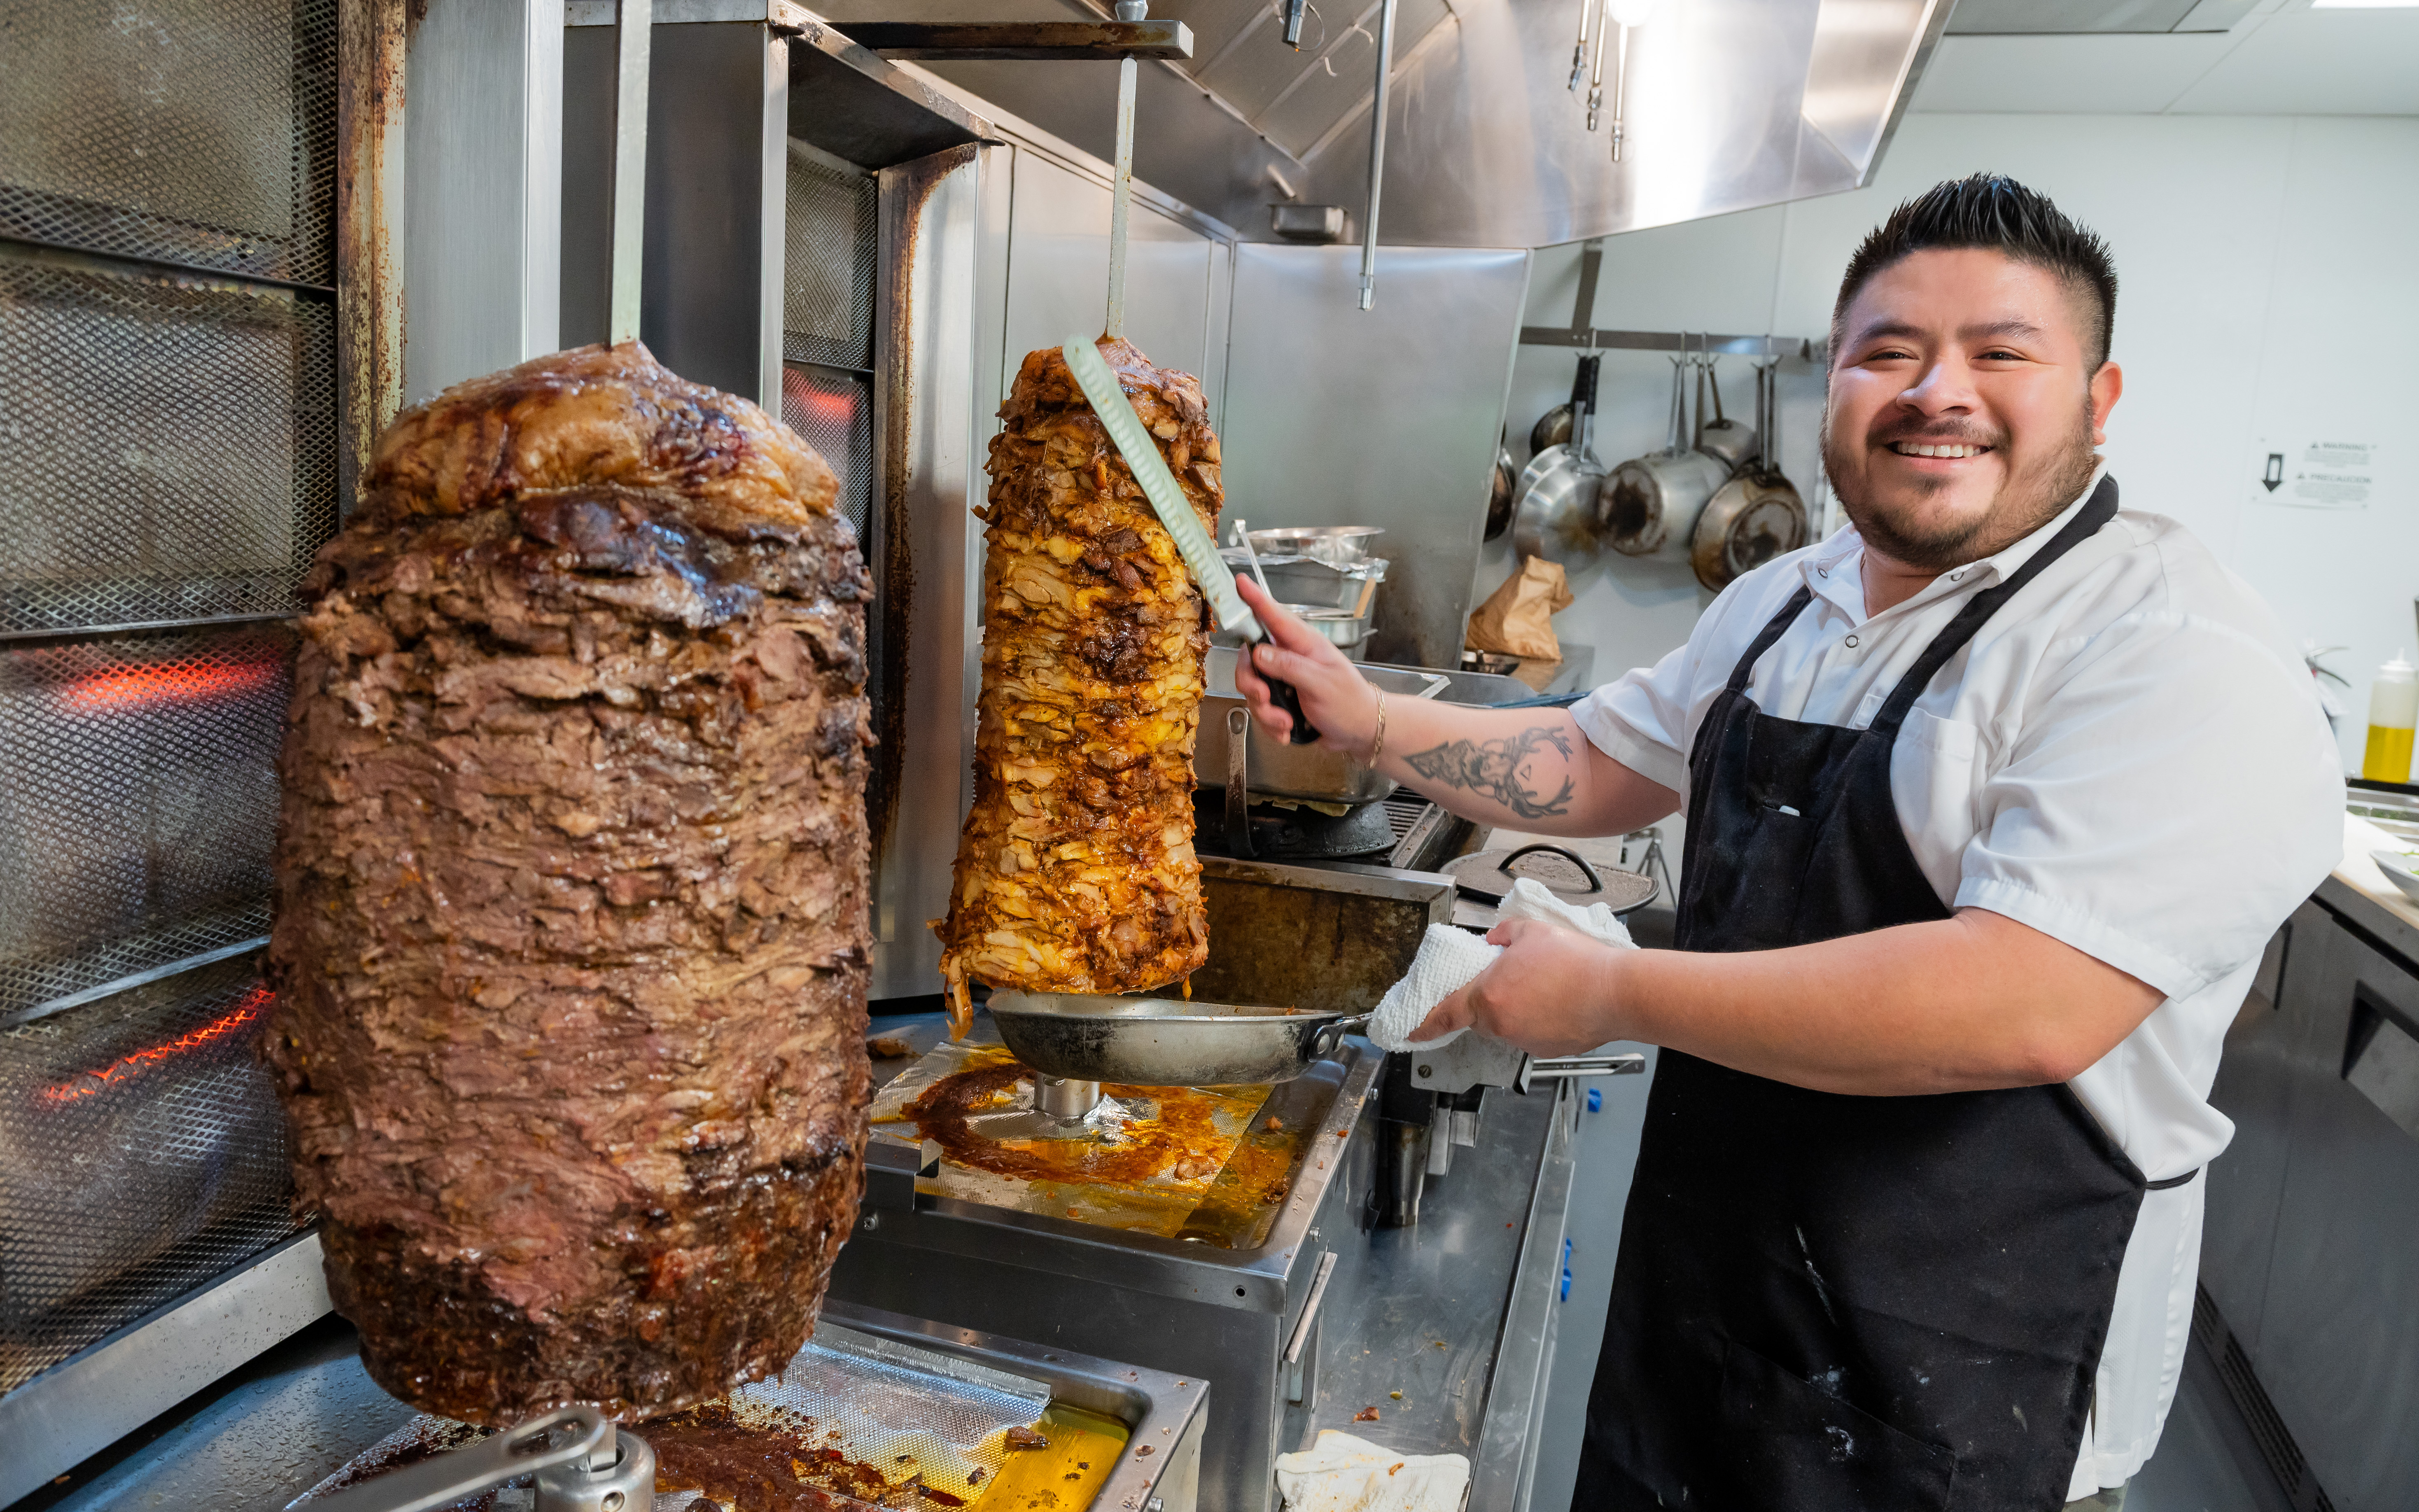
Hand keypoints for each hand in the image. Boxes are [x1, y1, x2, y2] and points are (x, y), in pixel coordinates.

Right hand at [1232, 575, 1380, 752]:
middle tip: (1264, 697)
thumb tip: (1258, 653)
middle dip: (1251, 682)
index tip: (1240, 581)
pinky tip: (1287, 731)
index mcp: (1303, 644)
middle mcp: (1289, 658)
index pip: (1275, 616)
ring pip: (1252, 689)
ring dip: (1265, 711)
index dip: (1255, 598)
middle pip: (1250, 659)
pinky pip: (1260, 710)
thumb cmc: (1349, 703)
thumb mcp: (1322, 684)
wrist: (1359, 732)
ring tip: (1286, 723)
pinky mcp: (1280, 702)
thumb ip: (1290, 667)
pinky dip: (1271, 725)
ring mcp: (1283, 681)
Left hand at [1409, 918, 1626, 1056]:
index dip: (1423, 1025)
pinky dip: (1537, 1021)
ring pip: (1506, 1026)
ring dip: (1515, 1010)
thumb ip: (1502, 935)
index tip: (1410, 1031)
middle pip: (1479, 1018)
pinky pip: (1530, 1034)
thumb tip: (1493, 941)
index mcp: (1487, 996)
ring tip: (1543, 987)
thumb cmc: (1576, 962)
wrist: (1616, 992)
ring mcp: (1524, 1040)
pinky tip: (1557, 1002)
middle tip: (1509, 982)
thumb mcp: (1531, 931)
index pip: (1444, 1015)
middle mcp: (1501, 1024)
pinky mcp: (1546, 1050)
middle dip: (1487, 1002)